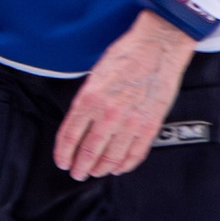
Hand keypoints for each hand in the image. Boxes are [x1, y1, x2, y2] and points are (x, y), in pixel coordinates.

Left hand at [55, 11, 198, 179]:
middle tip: (77, 173)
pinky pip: (136, 152)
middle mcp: (107, 113)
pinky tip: (119, 168)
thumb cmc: (124, 57)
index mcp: (88, 99)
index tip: (62, 162)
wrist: (157, 48)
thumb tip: (79, 124)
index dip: (64, 153)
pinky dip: (126, 164)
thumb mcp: (94, 77)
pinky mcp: (151, 124)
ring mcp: (131, 121)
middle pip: (89, 150)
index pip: (69, 135)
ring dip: (101, 168)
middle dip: (80, 166)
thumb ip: (86, 102)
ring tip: (95, 173)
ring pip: (112, 156)